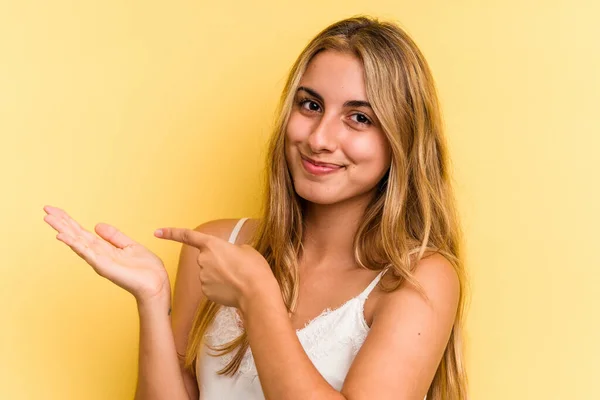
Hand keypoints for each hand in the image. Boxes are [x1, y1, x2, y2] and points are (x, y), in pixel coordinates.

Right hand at [43, 205, 169, 303]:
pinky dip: (74, 244)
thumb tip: (97, 225)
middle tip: (46, 209)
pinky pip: (87, 252)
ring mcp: (99, 260)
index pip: (82, 232)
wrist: (156, 284)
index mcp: (104, 249)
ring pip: (77, 241)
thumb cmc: (146, 269)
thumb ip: (114, 236)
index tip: (55, 210)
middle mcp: (98, 254)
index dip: (69, 221)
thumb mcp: (130, 246)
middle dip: (61, 222)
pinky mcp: (104, 266)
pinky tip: (62, 236)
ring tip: (48, 218)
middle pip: (76, 235)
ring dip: (62, 230)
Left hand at [155, 226, 276, 308]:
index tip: (157, 232)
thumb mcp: (245, 250)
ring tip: (239, 279)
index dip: (171, 233)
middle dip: (219, 262)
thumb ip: (230, 250)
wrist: (256, 294)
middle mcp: (202, 260)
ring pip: (210, 274)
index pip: (187, 236)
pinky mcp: (205, 292)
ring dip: (221, 275)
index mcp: (212, 245)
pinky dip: (221, 287)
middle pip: (207, 258)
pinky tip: (233, 289)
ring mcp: (202, 278)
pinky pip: (212, 286)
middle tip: (237, 267)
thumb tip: (227, 258)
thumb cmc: (254, 269)